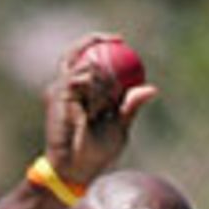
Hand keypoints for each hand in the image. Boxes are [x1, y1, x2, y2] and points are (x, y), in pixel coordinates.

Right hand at [42, 36, 155, 186]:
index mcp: (84, 92)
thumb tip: (152, 89)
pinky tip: (99, 103)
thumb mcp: (120, 127)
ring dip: (100, 78)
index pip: (92, 60)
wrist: (75, 169)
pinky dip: (91, 86)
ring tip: (106, 104)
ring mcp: (62, 89)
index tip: (123, 42)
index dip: (104, 45)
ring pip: (83, 64)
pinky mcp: (56, 93)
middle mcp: (71, 87)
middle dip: (97, 39)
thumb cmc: (98, 154)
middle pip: (80, 51)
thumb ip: (131, 106)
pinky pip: (78, 77)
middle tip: (118, 40)